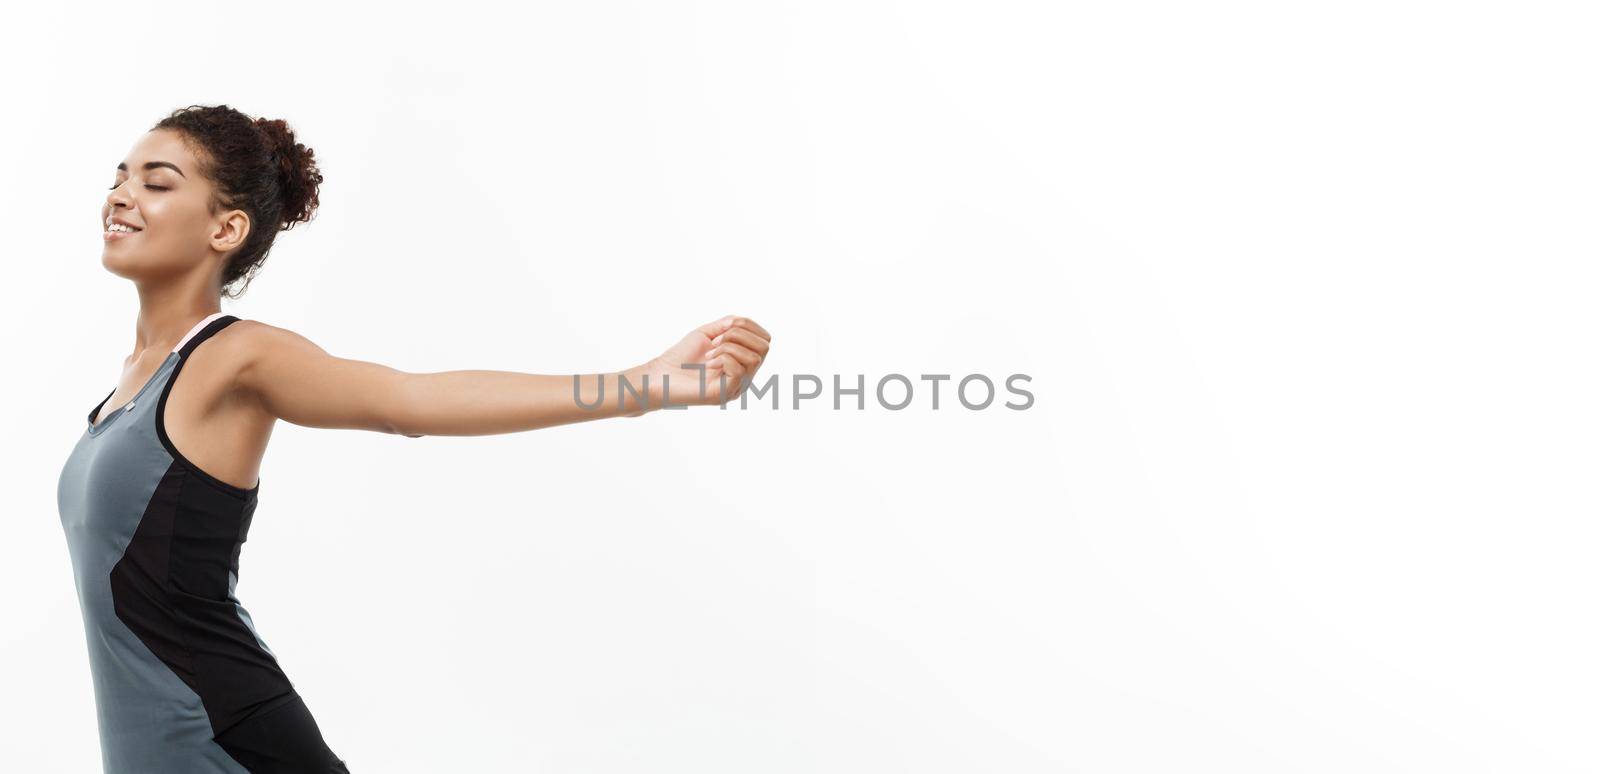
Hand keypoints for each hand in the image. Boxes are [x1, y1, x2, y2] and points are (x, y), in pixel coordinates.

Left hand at [630, 315, 772, 409]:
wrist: (659, 376)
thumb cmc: (680, 357)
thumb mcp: (707, 333)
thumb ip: (728, 325)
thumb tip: (742, 321)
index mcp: (742, 362)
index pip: (765, 339)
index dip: (748, 326)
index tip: (722, 330)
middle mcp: (745, 376)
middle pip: (765, 346)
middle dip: (738, 335)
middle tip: (715, 342)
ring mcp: (738, 386)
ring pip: (755, 357)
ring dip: (729, 347)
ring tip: (709, 354)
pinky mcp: (727, 394)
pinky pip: (740, 369)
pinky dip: (723, 359)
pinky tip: (708, 364)